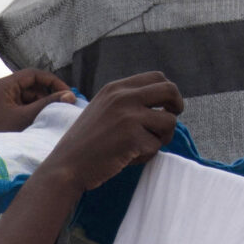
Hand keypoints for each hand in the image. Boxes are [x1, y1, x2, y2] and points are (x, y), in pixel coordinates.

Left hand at [0, 69, 74, 134]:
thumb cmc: (1, 136)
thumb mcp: (26, 118)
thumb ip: (49, 104)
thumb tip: (71, 95)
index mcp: (2, 85)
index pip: (33, 74)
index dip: (52, 82)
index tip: (68, 93)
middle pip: (30, 85)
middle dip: (47, 95)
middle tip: (64, 107)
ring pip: (26, 97)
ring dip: (40, 105)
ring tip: (52, 117)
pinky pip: (20, 106)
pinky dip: (32, 112)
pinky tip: (41, 122)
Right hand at [40, 72, 182, 191]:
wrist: (67, 165)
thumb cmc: (85, 142)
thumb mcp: (102, 108)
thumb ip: (126, 101)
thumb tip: (161, 102)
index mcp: (115, 88)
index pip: (156, 77)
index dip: (168, 92)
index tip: (167, 106)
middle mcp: (123, 97)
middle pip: (170, 90)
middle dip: (177, 106)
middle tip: (170, 121)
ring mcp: (129, 116)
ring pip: (169, 122)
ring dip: (162, 137)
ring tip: (142, 146)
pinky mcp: (133, 138)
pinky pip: (157, 146)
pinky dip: (146, 155)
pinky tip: (128, 158)